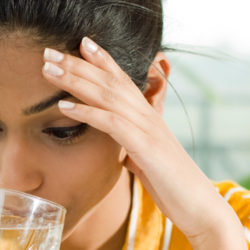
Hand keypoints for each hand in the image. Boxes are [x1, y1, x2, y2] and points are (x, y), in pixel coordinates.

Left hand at [40, 38, 239, 245]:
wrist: (201, 207)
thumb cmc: (173, 185)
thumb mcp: (147, 158)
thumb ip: (131, 145)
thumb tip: (118, 146)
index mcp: (148, 115)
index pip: (122, 79)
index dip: (102, 58)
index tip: (80, 42)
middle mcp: (148, 115)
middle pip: (109, 80)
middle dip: (78, 63)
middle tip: (49, 51)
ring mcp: (147, 129)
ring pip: (107, 95)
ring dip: (75, 80)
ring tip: (49, 69)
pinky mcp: (145, 147)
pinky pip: (110, 123)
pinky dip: (85, 112)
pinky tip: (63, 106)